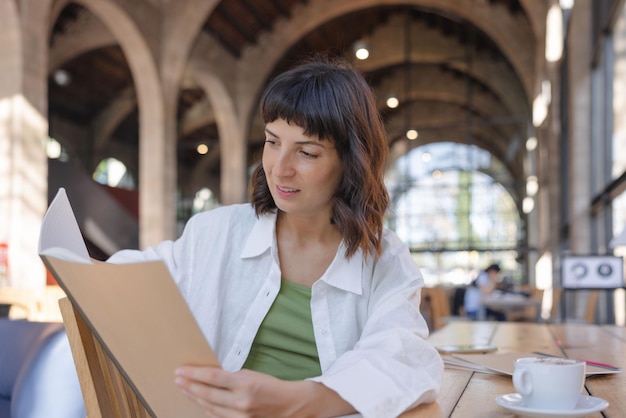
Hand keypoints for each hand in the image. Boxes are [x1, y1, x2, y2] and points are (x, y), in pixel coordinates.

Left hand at [174, 366, 354, 417]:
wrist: (292, 406)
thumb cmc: (272, 386)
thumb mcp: (252, 374)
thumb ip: (231, 377)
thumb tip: (209, 375)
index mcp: (246, 384)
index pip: (213, 378)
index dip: (194, 374)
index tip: (181, 370)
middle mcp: (241, 402)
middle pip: (207, 394)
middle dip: (189, 385)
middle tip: (177, 377)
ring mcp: (240, 416)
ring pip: (209, 407)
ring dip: (194, 397)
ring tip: (183, 388)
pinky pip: (217, 417)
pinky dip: (205, 409)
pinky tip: (198, 402)